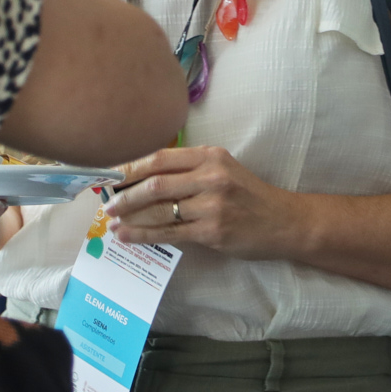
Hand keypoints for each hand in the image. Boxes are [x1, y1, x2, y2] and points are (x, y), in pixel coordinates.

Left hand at [103, 146, 301, 258]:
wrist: (284, 222)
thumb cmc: (249, 195)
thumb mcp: (223, 168)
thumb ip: (189, 168)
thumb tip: (142, 176)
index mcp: (210, 156)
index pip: (160, 158)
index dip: (130, 166)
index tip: (109, 174)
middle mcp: (210, 177)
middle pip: (155, 183)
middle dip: (124, 193)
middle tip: (106, 201)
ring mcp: (212, 205)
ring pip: (158, 209)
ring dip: (129, 216)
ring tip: (112, 221)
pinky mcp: (212, 231)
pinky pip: (169, 233)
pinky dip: (142, 235)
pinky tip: (126, 236)